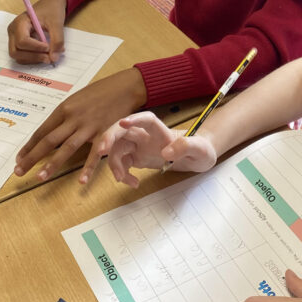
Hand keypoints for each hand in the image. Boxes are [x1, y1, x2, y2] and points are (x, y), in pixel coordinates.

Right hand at [7, 0, 66, 64]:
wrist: (50, 4)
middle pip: (16, 51)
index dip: (35, 47)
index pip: (22, 41)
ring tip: (48, 56)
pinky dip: (32, 59)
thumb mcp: (57, 23)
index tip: (48, 47)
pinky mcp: (18, 43)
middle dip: (33, 56)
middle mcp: (13, 31)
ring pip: (18, 56)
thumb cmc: (51, 10)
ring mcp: (14, 38)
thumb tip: (54, 58)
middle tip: (49, 57)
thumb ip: (57, 40)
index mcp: (20, 23)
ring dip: (33, 59)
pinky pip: (22, 56)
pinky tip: (43, 54)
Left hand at [14, 68, 146, 183]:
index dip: (29, 146)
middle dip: (32, 157)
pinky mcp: (105, 133)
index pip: (42, 131)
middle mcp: (73, 118)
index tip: (19, 159)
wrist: (125, 87)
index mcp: (64, 109)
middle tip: (19, 171)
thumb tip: (51, 129)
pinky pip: (95, 154)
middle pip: (49, 141)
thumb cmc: (101, 92)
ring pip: (67, 148)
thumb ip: (65, 115)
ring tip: (40, 177)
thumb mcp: (77, 99)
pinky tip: (81, 181)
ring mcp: (89, 126)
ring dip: (52, 164)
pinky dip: (88, 168)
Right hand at [103, 111, 218, 186]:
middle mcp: (146, 135)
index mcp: (161, 130)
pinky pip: (121, 163)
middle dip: (109, 138)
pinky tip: (132, 183)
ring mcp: (139, 146)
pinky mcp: (136, 157)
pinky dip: (122, 174)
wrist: (197, 158)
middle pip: (122, 131)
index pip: (145, 119)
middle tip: (100, 151)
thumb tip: (166, 153)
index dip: (133, 119)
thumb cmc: (201, 150)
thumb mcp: (200, 150)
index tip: (122, 123)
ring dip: (114, 164)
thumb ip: (186, 148)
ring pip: (118, 149)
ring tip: (124, 180)